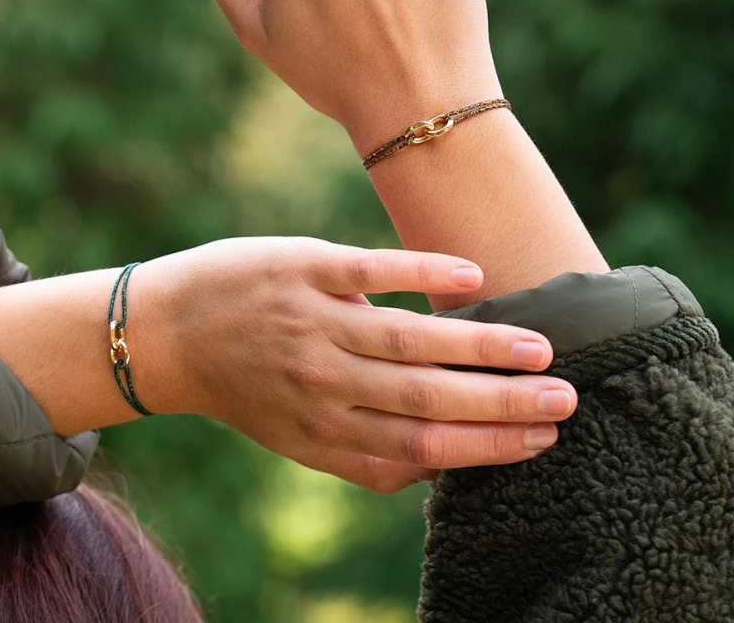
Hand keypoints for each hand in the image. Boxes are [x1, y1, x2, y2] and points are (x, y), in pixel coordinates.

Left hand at [129, 237, 575, 492]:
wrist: (166, 331)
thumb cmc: (248, 386)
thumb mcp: (299, 436)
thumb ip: (365, 453)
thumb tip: (445, 464)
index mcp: (325, 432)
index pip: (420, 446)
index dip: (485, 447)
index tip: (544, 442)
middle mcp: (320, 384)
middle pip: (424, 399)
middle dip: (501, 404)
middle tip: (567, 401)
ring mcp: (310, 323)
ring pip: (407, 339)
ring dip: (479, 346)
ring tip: (539, 348)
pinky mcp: (300, 268)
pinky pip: (369, 271)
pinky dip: (420, 274)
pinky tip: (472, 279)